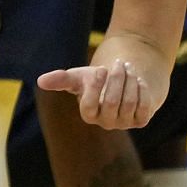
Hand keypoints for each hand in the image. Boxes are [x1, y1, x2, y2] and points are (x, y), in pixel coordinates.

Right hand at [37, 59, 157, 129]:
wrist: (125, 85)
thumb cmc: (98, 81)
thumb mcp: (80, 78)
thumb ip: (62, 80)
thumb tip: (41, 81)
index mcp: (88, 115)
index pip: (89, 106)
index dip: (95, 87)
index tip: (100, 68)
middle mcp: (106, 122)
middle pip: (112, 102)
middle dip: (117, 78)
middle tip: (119, 63)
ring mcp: (124, 123)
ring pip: (129, 102)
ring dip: (131, 80)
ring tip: (129, 67)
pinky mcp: (141, 120)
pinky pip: (144, 106)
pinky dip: (142, 90)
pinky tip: (139, 80)